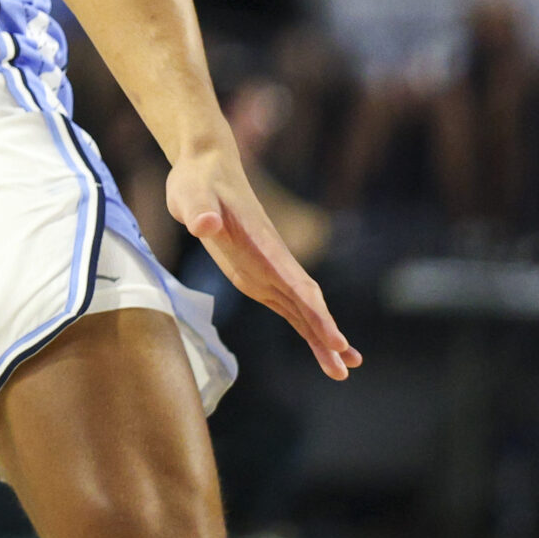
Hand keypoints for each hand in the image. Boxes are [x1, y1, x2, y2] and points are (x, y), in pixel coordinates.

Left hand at [168, 151, 361, 379]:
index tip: (336, 339)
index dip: (316, 313)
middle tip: (347, 367)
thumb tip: (204, 224)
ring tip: (343, 369)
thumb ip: (199, 210)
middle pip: (307, 301)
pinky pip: (285, 303)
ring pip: (301, 307)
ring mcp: (266, 267)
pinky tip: (318, 344)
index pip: (295, 283)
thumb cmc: (197, 181)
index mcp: (262, 245)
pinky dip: (304, 324)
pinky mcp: (255, 271)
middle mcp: (271, 260)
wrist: (205, 167)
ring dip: (321, 336)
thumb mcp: (191, 194)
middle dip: (326, 333)